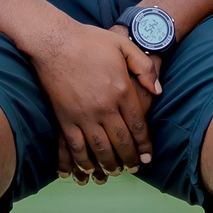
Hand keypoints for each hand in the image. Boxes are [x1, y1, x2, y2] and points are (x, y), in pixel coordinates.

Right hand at [29, 20, 159, 183]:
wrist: (54, 41)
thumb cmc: (90, 40)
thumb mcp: (124, 46)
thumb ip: (144, 67)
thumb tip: (158, 90)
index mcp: (122, 90)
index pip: (138, 125)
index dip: (144, 145)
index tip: (148, 157)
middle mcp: (105, 107)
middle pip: (122, 142)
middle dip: (130, 159)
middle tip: (134, 169)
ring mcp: (84, 115)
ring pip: (101, 149)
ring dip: (110, 164)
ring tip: (115, 172)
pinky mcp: (65, 118)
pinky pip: (76, 147)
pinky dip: (83, 161)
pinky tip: (88, 168)